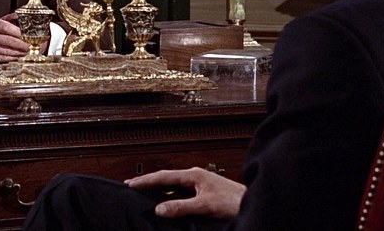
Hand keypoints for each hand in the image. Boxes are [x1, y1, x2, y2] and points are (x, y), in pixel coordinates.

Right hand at [0, 17, 28, 63]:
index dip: (18, 32)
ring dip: (18, 52)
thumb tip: (18, 16)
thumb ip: (5, 19)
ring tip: (25, 51)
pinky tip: (17, 56)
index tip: (26, 34)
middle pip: (8, 40)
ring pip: (7, 50)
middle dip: (21, 44)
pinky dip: (12, 57)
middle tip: (29, 45)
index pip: (6, 27)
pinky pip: (2, 57)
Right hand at [125, 167, 245, 219]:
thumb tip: (160, 208)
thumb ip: (181, 207)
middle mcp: (196, 176)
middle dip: (149, 182)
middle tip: (132, 185)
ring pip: (175, 185)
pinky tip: (168, 202)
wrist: (253, 202)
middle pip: (167, 178)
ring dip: (160, 189)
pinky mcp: (205, 192)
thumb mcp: (204, 205)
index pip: (164, 176)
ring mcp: (201, 183)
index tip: (130, 183)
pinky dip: (171, 195)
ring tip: (145, 193)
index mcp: (194, 175)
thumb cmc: (234, 201)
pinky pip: (182, 192)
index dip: (146, 180)